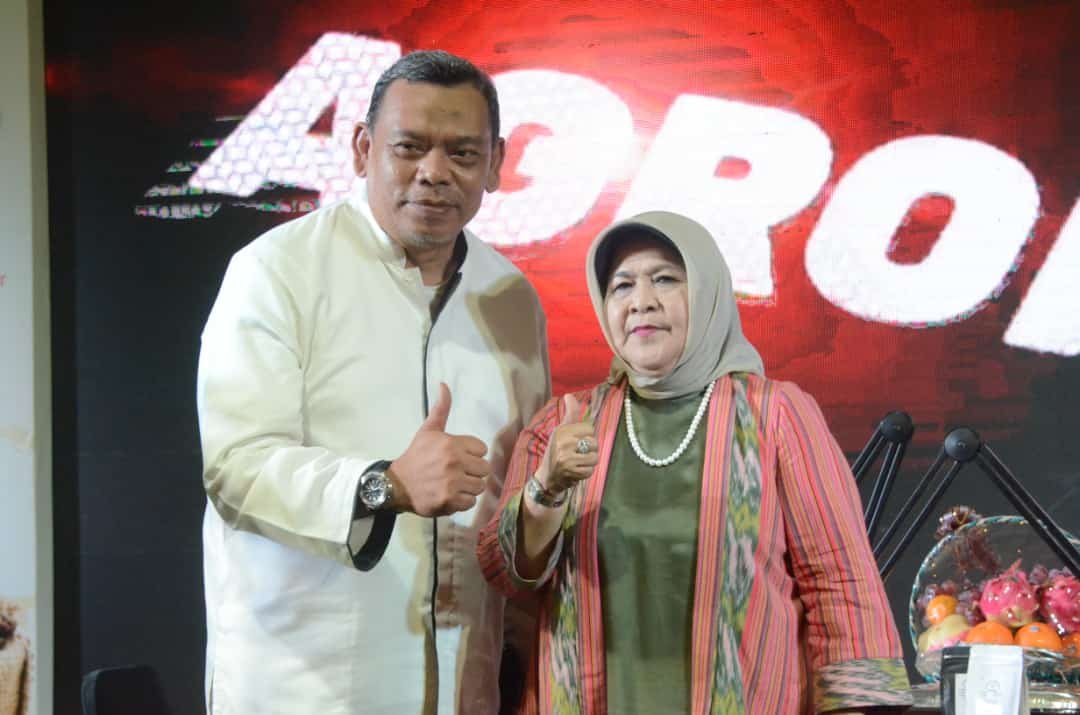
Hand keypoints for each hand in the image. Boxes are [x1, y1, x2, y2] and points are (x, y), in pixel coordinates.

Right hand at [388, 383, 489, 515]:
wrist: (397, 485)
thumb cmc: (416, 457)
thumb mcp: (428, 431)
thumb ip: (441, 409)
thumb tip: (444, 384)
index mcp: (451, 443)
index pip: (482, 449)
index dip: (472, 454)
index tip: (458, 457)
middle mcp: (454, 462)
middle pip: (484, 469)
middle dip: (473, 471)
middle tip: (458, 472)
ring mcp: (453, 483)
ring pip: (480, 486)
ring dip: (469, 487)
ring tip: (455, 484)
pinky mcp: (450, 501)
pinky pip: (471, 502)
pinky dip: (462, 501)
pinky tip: (451, 495)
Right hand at [534, 394, 596, 493]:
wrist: (547, 477)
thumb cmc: (556, 450)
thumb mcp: (561, 430)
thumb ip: (570, 413)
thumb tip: (569, 395)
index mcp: (562, 430)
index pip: (589, 428)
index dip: (586, 436)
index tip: (577, 441)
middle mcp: (564, 442)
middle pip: (594, 443)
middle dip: (589, 450)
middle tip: (577, 453)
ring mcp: (567, 458)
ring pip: (595, 457)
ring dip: (589, 462)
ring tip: (578, 462)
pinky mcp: (571, 472)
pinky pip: (590, 470)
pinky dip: (586, 472)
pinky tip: (576, 471)